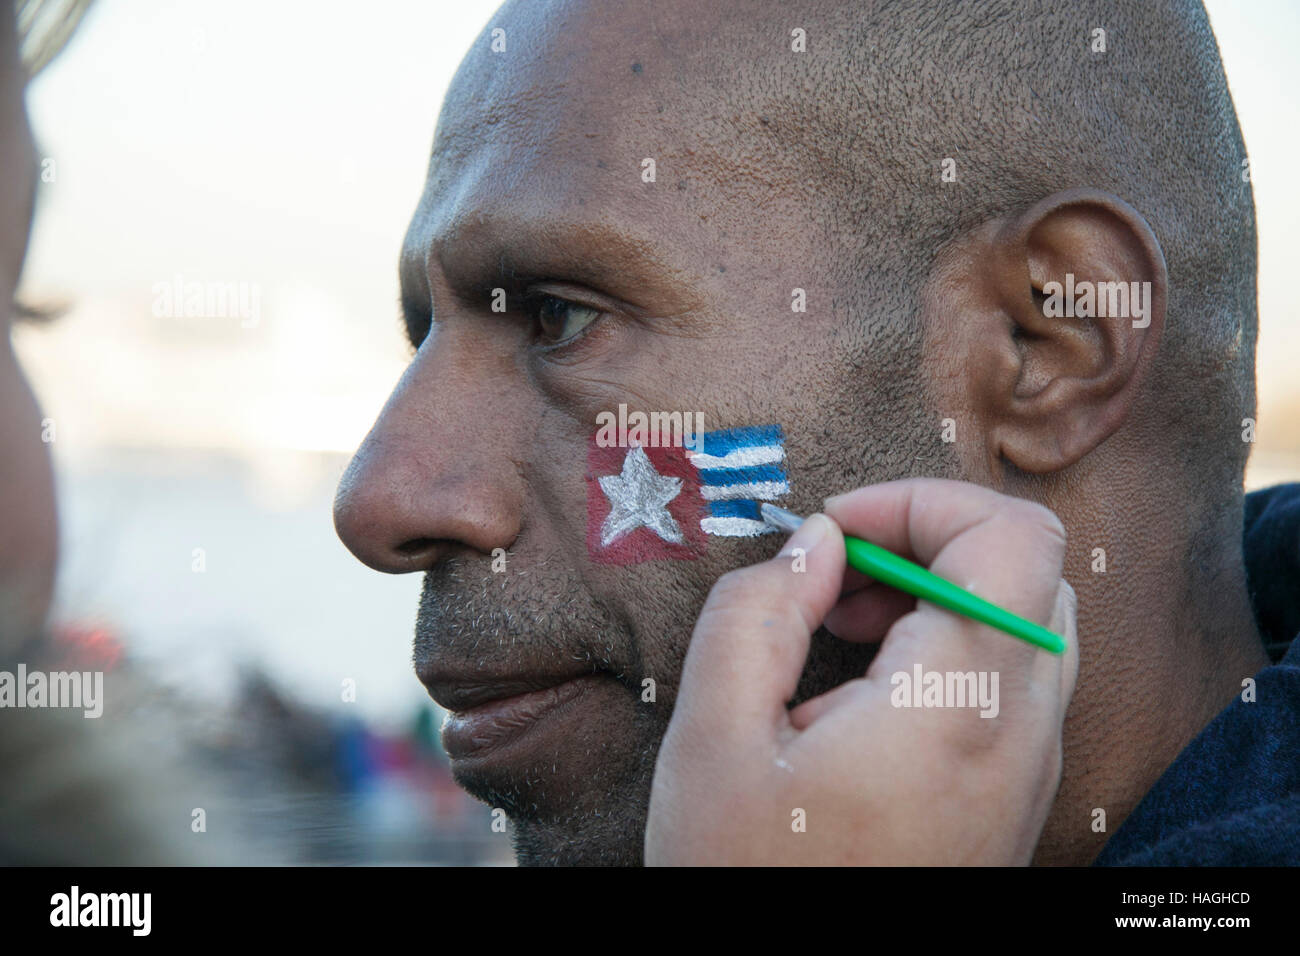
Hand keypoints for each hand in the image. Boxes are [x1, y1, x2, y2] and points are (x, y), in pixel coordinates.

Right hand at [645, 477, 1078, 864]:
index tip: (835, 528)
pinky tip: (863, 685)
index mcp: (955, 706)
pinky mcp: (1013, 796)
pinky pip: (1012, 680)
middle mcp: (1019, 733)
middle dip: (926, 541)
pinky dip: (948, 647)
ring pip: (1025, 621)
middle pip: (1028, 570)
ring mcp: (1027, 770)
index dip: (922, 500)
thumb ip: (756, 614)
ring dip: (937, 593)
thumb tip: (814, 542)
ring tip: (840, 627)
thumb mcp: (712, 740)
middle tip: (834, 575)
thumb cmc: (750, 881)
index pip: (1011, 538)